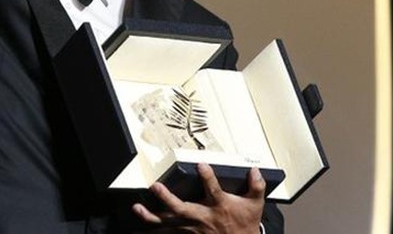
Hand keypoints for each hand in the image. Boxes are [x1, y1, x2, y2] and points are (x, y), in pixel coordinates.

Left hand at [131, 164, 265, 232]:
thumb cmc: (245, 223)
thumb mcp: (255, 205)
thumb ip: (256, 187)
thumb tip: (255, 170)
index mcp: (219, 206)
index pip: (213, 189)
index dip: (207, 177)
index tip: (200, 165)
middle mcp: (203, 217)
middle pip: (182, 208)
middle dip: (167, 198)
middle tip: (155, 187)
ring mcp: (192, 228)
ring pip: (169, 223)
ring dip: (152, 216)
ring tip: (137, 208)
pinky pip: (167, 233)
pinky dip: (153, 231)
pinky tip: (138, 230)